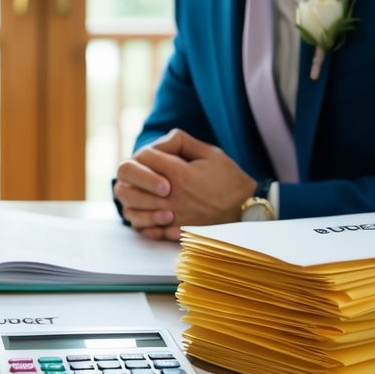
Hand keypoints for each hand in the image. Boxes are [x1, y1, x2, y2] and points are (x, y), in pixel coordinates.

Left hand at [114, 129, 254, 238]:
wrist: (246, 210)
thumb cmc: (229, 180)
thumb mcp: (210, 153)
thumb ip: (181, 142)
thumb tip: (159, 142)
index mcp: (179, 173)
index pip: (143, 157)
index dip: (143, 154)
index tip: (151, 156)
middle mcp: (172, 196)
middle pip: (128, 185)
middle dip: (129, 177)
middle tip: (136, 175)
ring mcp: (172, 216)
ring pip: (131, 209)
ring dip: (130, 199)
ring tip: (137, 194)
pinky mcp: (174, 232)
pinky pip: (146, 229)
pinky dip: (142, 221)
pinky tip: (146, 214)